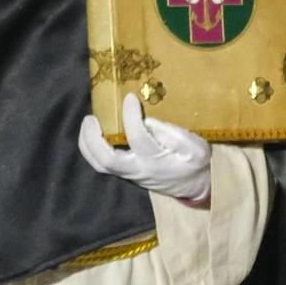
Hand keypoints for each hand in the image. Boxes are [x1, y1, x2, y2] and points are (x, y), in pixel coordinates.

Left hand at [77, 94, 211, 203]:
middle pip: (107, 160)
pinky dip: (93, 149)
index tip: (129, 97)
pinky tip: (94, 133)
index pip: (138, 138)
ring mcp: (130, 174)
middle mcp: (138, 169)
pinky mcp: (127, 174)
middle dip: (93, 139)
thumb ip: (176, 136)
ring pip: (101, 166)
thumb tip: (151, 122)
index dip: (131, 116)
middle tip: (90, 118)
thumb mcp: (197, 148)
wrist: (195, 186)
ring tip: (88, 123)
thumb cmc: (196, 163)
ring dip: (88, 145)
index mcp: (156, 161)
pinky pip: (103, 164)